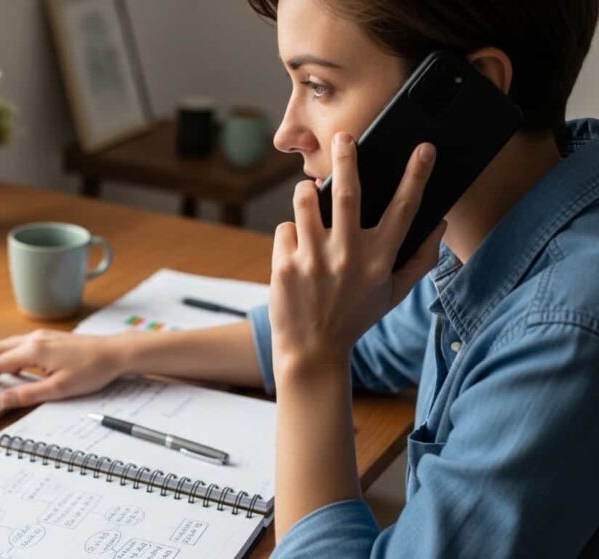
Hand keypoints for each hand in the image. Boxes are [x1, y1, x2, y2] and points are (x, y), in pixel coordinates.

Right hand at [0, 329, 123, 408]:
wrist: (115, 353)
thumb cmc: (92, 370)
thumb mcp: (59, 389)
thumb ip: (28, 394)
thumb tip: (3, 399)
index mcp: (34, 350)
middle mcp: (34, 339)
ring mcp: (42, 336)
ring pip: (8, 345)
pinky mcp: (50, 338)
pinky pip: (20, 344)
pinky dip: (8, 356)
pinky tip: (12, 367)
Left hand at [269, 132, 445, 379]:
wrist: (312, 350)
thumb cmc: (356, 317)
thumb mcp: (394, 294)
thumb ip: (420, 260)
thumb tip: (439, 223)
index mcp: (380, 260)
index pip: (404, 209)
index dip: (417, 176)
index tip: (424, 148)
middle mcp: (348, 256)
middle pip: (349, 193)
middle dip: (348, 158)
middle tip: (344, 135)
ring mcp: (314, 260)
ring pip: (306, 202)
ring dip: (307, 192)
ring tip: (311, 193)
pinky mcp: (285, 265)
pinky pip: (286, 229)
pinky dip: (291, 234)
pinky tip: (296, 253)